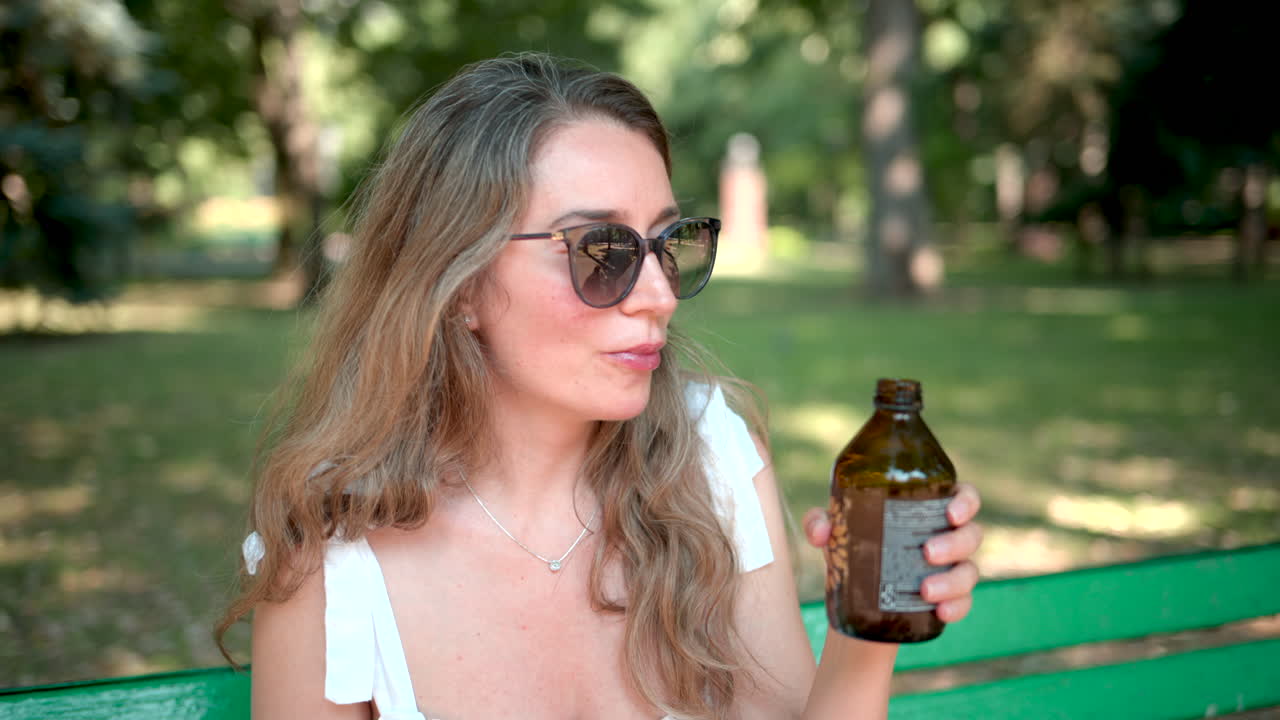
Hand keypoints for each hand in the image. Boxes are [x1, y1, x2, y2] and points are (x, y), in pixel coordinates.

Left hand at [802, 482, 982, 623]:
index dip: (965, 502)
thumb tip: (821, 532)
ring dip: (953, 580)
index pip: (963, 497)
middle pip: (971, 534)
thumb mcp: (834, 535)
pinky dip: (957, 607)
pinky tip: (941, 612)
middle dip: (955, 544)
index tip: (951, 514)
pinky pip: (964, 603)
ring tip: (925, 590)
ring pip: (969, 571)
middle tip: (927, 553)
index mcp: (928, 510)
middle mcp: (946, 537)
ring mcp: (951, 570)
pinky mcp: (948, 600)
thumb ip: (819, 523)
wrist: (853, 602)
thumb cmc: (851, 551)